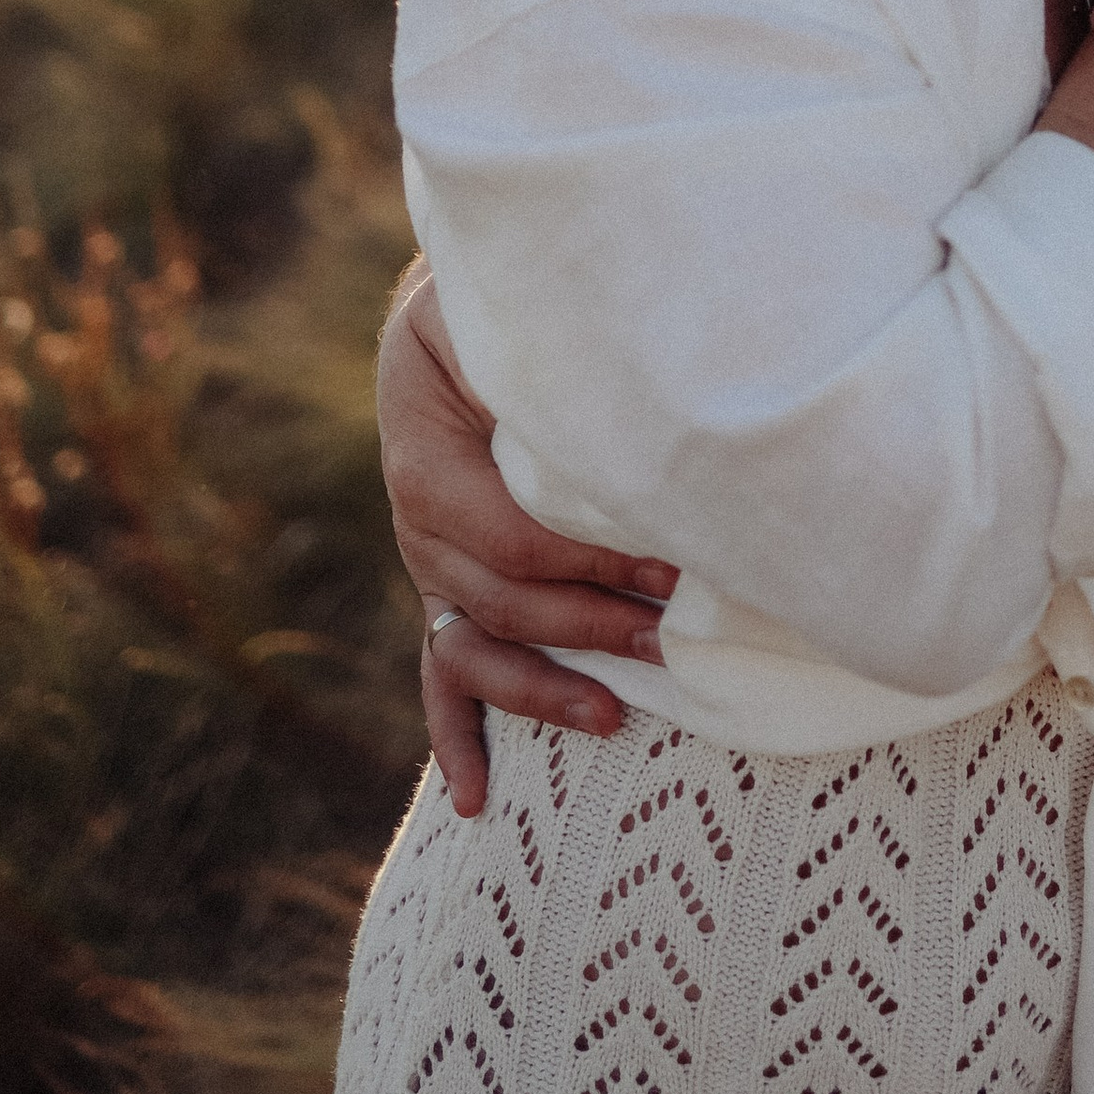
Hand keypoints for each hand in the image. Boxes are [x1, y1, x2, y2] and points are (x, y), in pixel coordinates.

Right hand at [379, 265, 676, 808]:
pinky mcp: (449, 584)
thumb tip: (634, 424)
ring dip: (542, 689)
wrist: (466, 300)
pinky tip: (477, 793)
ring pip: (474, 648)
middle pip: (501, 599)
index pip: (512, 535)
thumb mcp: (515, 312)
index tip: (676, 565)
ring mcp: (430, 561)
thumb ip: (554, 365)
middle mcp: (418, 519)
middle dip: (593, 624)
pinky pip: (443, 669)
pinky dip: (458, 732)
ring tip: (612, 716)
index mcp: (427, 455)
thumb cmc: (506, 300)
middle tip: (676, 636)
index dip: (594, 560)